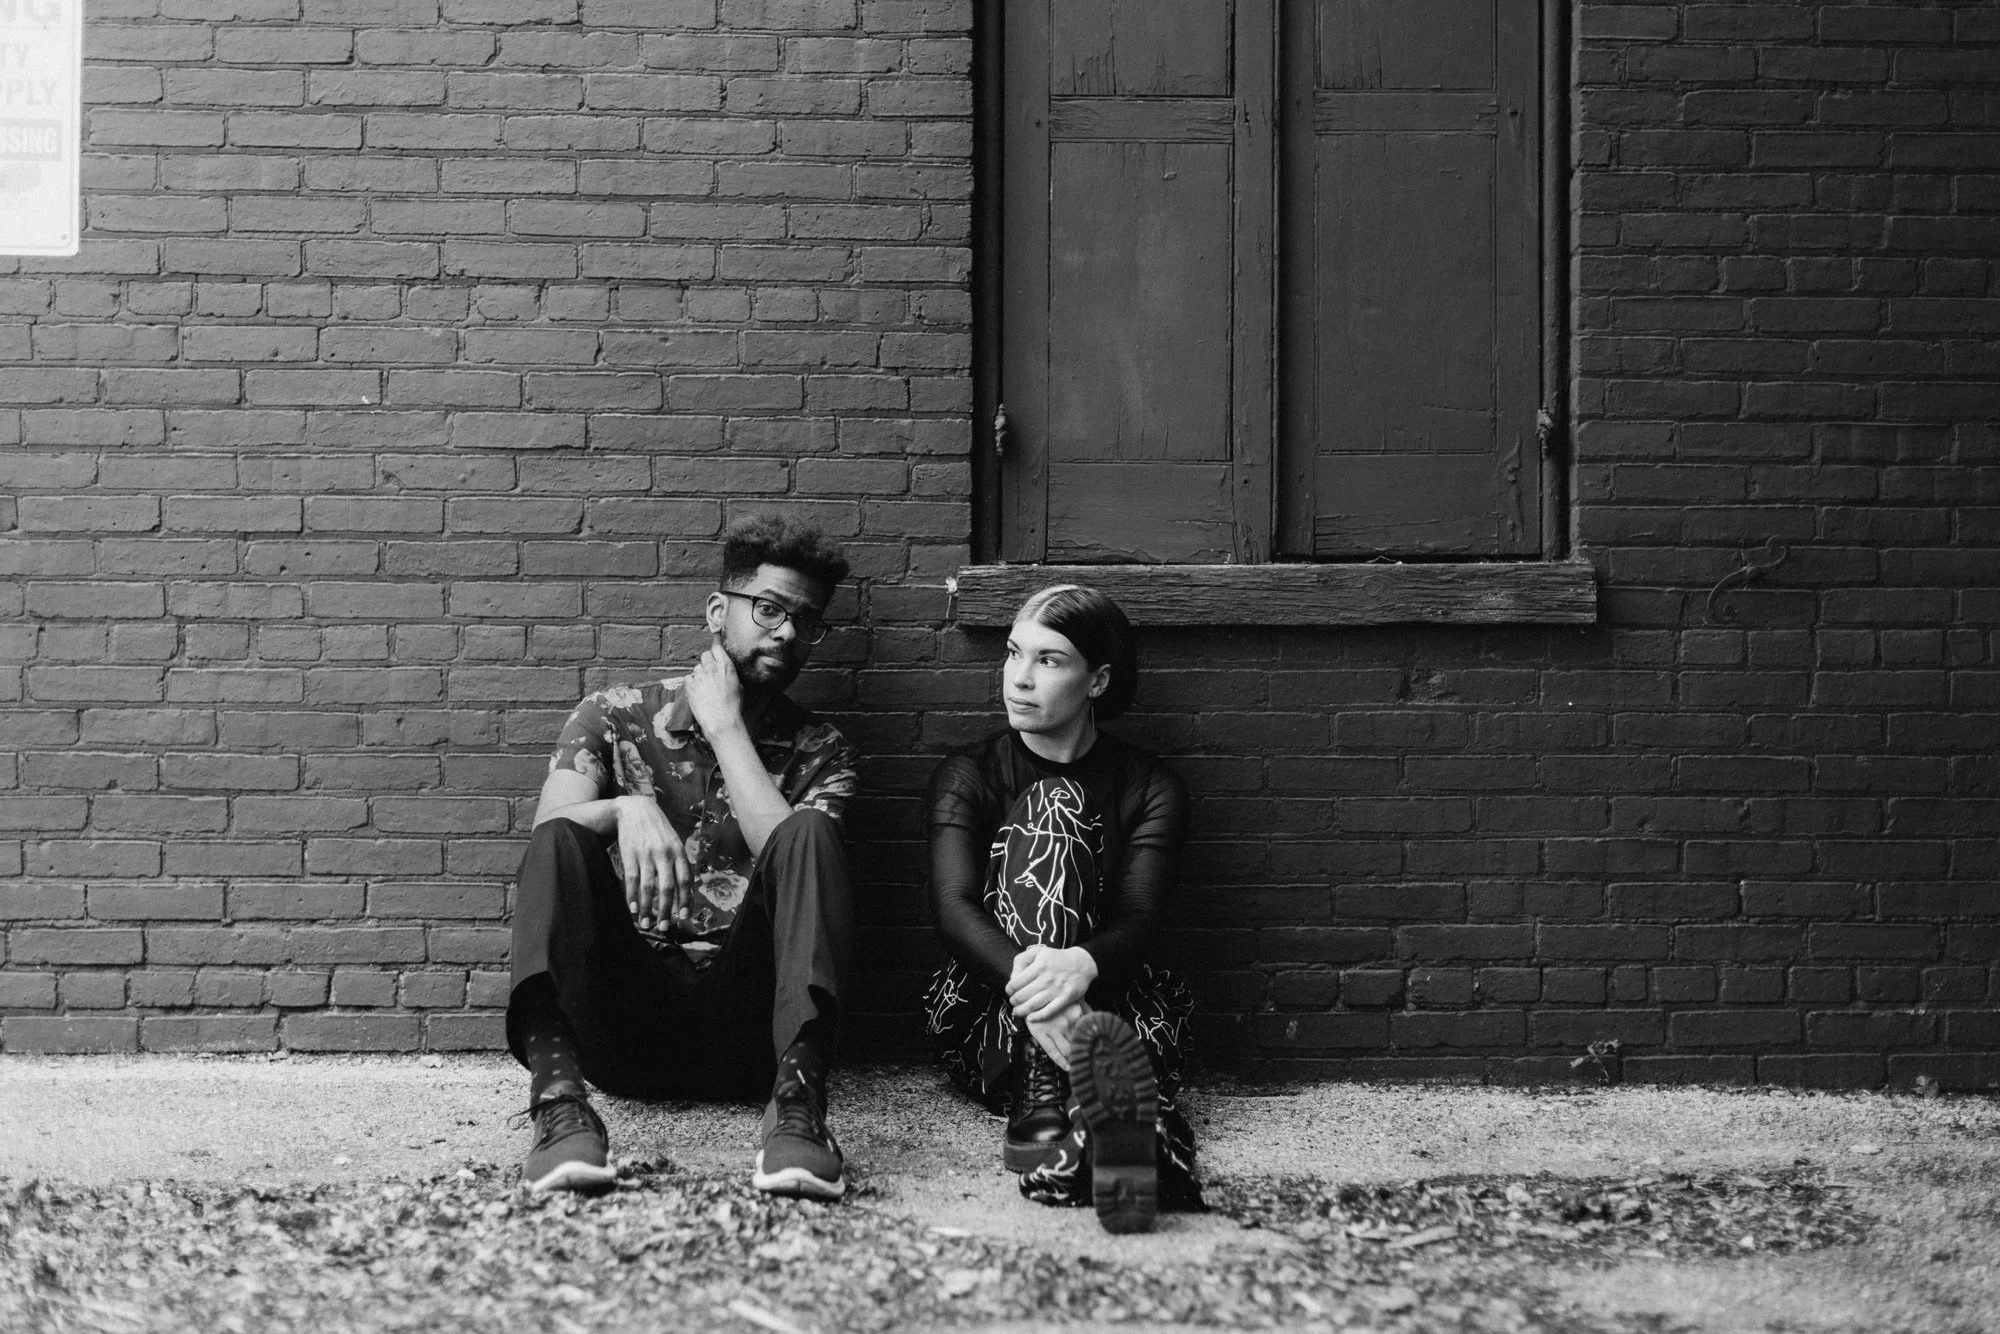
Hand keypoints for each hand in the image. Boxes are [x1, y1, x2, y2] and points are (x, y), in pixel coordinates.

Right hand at [612, 794, 690, 929]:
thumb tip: (684, 892)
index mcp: (678, 851)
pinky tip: (633, 909)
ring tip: (646, 924)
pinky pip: (631, 879)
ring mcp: (646, 854)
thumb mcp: (674, 841)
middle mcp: (664, 854)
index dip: (685, 900)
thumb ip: (679, 863)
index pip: (685, 880)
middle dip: (666, 910)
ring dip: (646, 908)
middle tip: (664, 928)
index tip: (683, 917)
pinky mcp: (630, 855)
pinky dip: (632, 896)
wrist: (634, 809)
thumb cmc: (658, 830)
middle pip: (667, 887)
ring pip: (647, 887)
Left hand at [684, 634, 743, 736]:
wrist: (721, 721)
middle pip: (705, 655)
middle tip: (709, 671)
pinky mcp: (690, 685)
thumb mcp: (739, 687)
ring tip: (705, 686)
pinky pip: (688, 677)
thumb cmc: (733, 706)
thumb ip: (730, 675)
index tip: (714, 651)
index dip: (715, 649)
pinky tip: (697, 691)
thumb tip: (725, 672)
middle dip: (707, 661)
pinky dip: (691, 682)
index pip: (717, 648)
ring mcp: (700, 676)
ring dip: (700, 674)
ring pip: (696, 667)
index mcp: (726, 666)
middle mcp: (712, 668)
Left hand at [1006, 944, 1097, 1023]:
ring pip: (1033, 1005)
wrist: (1082, 963)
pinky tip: (1030, 1018)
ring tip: (1017, 1011)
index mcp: (1039, 966)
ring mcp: (1057, 989)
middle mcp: (1047, 978)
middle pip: (1022, 996)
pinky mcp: (1066, 998)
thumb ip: (1021, 961)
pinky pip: (1049, 1011)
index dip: (1009, 989)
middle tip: (1013, 1002)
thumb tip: (1012, 977)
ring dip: (1021, 1011)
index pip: (1016, 983)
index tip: (1010, 991)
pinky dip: (1038, 1017)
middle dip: (1013, 1001)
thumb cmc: (1056, 958)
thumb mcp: (1037, 952)